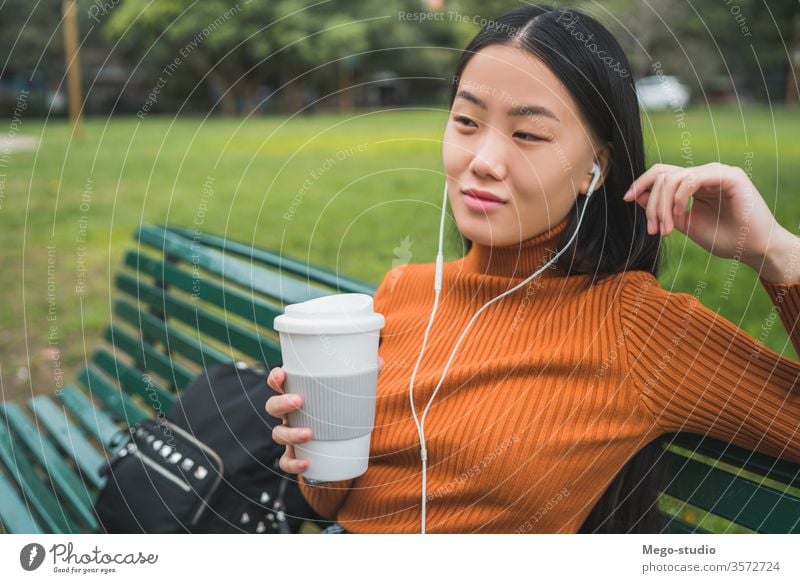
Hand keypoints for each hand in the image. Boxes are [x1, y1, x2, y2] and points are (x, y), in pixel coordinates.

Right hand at [265, 356, 385, 474]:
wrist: (342, 446)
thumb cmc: (341, 411)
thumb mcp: (352, 393)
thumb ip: (364, 376)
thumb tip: (379, 360)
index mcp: (298, 394)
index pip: (278, 383)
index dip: (276, 378)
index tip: (283, 374)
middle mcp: (289, 414)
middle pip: (272, 406)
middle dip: (282, 402)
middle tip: (299, 400)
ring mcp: (290, 435)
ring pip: (278, 433)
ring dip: (290, 433)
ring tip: (309, 433)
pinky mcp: (295, 456)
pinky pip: (286, 462)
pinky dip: (294, 464)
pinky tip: (307, 463)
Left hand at [623, 162, 799, 282]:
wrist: (754, 250)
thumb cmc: (724, 239)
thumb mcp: (684, 224)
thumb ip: (663, 209)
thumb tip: (636, 195)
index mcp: (695, 183)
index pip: (662, 173)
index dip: (641, 183)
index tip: (626, 199)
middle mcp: (704, 174)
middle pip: (663, 175)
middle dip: (651, 203)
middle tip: (652, 229)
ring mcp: (717, 172)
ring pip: (673, 178)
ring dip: (662, 206)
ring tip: (665, 230)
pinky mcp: (729, 176)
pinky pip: (691, 179)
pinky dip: (678, 199)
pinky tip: (678, 217)